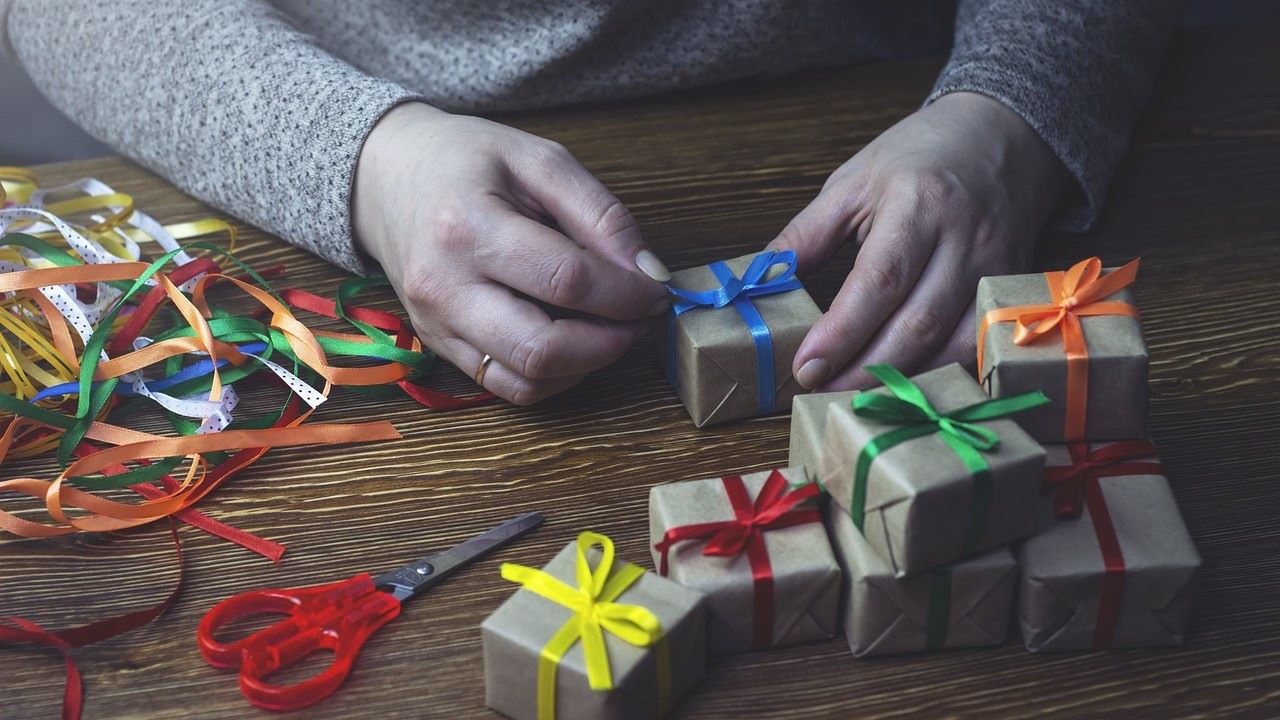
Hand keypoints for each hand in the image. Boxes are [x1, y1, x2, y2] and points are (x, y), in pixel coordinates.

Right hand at [353, 103, 670, 404]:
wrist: (385, 177)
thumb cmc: (465, 160)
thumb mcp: (539, 160)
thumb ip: (600, 213)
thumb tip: (648, 273)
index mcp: (466, 225)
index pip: (566, 280)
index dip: (626, 293)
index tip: (656, 288)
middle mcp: (444, 285)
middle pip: (542, 348)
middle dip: (610, 342)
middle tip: (637, 319)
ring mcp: (436, 325)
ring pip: (526, 380)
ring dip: (585, 365)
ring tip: (609, 329)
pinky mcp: (439, 347)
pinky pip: (507, 387)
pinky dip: (553, 376)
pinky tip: (573, 343)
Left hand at [769, 91, 1070, 389]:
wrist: (1001, 135)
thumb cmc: (919, 157)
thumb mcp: (852, 182)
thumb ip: (806, 235)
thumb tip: (761, 280)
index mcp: (916, 205)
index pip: (879, 281)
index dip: (842, 332)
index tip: (805, 366)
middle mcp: (962, 239)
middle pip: (917, 324)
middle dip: (865, 369)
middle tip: (821, 392)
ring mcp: (995, 266)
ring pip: (953, 343)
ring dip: (904, 380)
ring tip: (857, 398)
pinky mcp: (1012, 286)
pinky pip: (978, 343)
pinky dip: (942, 372)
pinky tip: (908, 386)